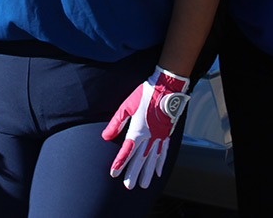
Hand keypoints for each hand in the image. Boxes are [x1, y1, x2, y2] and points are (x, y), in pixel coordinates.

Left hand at [101, 66, 189, 189]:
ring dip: (147, 173)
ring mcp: (160, 136)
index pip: (127, 151)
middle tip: (129, 186)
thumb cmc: (145, 94)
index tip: (113, 174)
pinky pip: (164, 152)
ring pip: (153, 159)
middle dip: (133, 173)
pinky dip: (160, 163)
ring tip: (143, 185)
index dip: (120, 163)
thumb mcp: (127, 105)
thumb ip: (116, 123)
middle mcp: (150, 136)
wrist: (167, 86)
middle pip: (140, 159)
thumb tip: (105, 136)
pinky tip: (159, 173)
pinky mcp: (167, 134)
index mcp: (138, 130)